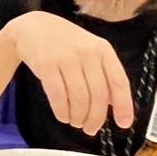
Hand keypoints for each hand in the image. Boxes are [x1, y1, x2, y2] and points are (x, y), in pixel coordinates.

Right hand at [5, 11, 132, 134]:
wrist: (33, 27)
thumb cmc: (65, 43)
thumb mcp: (90, 51)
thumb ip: (104, 74)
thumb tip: (115, 105)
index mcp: (103, 50)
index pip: (119, 82)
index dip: (123, 106)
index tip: (123, 124)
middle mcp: (87, 53)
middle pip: (98, 95)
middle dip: (95, 118)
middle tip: (90, 129)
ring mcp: (66, 58)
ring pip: (78, 98)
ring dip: (78, 116)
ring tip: (75, 122)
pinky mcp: (46, 65)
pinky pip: (58, 95)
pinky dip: (62, 111)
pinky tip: (62, 116)